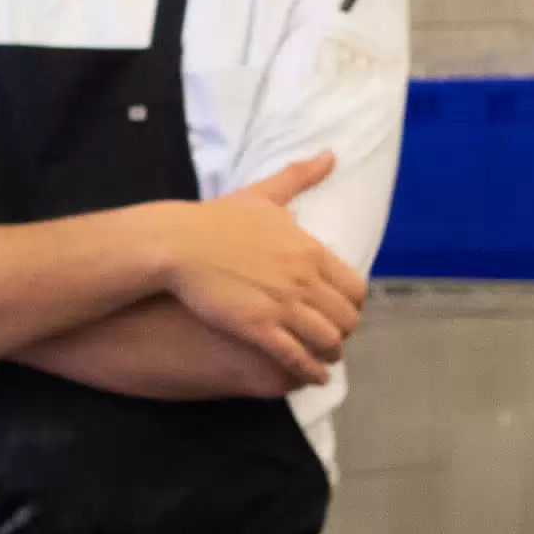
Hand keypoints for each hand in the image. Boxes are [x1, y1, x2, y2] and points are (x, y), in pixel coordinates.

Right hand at [159, 154, 367, 388]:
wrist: (178, 243)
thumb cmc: (217, 219)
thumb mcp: (264, 195)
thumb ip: (300, 178)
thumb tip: (330, 155)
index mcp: (310, 251)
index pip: (355, 288)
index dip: (353, 305)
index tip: (343, 310)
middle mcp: (305, 280)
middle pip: (346, 318)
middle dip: (344, 332)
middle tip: (334, 337)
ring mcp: (283, 306)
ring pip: (327, 341)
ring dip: (330, 354)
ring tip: (324, 360)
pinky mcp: (259, 329)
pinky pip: (297, 358)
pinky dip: (310, 371)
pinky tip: (311, 377)